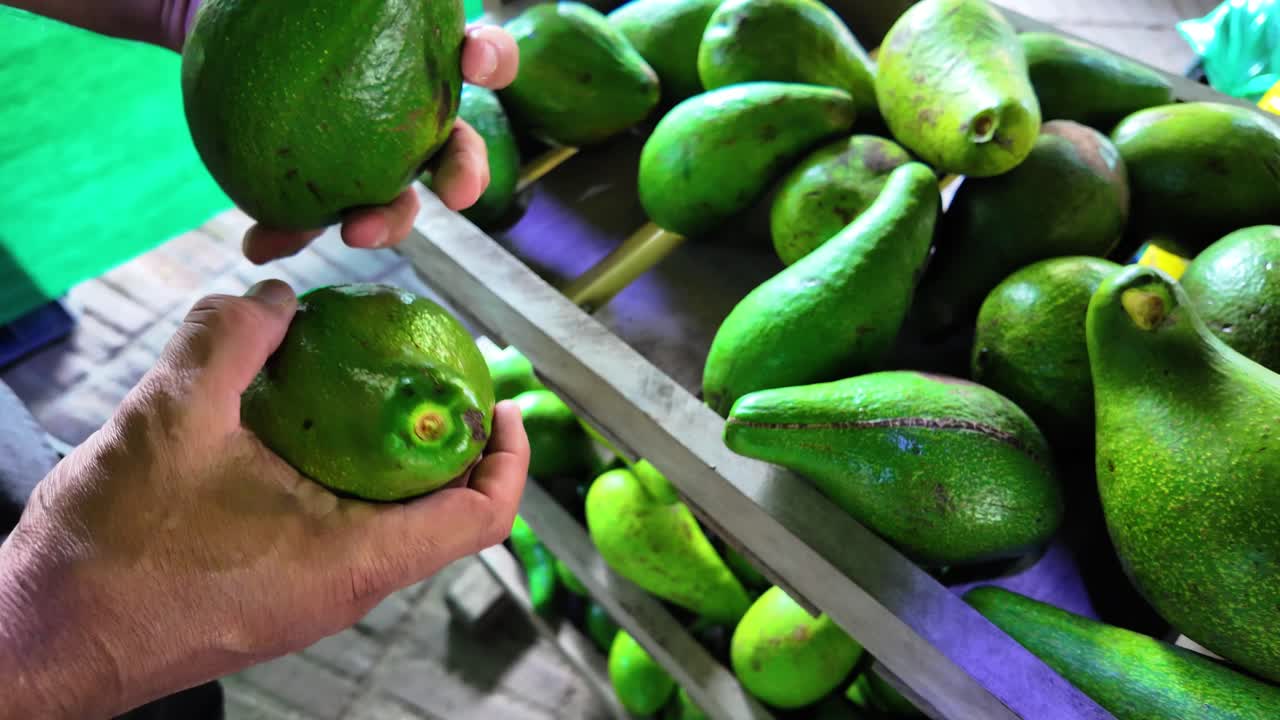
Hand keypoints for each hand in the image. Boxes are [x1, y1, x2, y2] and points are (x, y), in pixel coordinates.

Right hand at [0, 280, 528, 718]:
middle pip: (441, 516)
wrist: (41, 640)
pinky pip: (336, 529)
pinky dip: (339, 475)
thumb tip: (278, 294)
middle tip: (434, 375)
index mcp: (355, 560)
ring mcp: (312, 597)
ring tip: (370, 389)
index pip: (479, 518)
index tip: (505, 404)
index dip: (509, 459)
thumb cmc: (110, 552)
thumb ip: (232, 339)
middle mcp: (348, 588)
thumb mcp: (171, 418)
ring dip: (390, 459)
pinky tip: (298, 427)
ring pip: (385, 522)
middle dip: (450, 445)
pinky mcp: (275, 593)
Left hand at [242, 24, 520, 263]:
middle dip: (467, 175)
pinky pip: (307, 220)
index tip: (474, 64)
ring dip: (385, 225)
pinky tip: (258, 245)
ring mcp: (370, 164)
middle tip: (459, 197)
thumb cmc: (282, 5)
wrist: (226, 38)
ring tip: (353, 233)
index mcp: (427, 65)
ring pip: (396, 204)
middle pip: (457, 154)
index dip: (490, 59)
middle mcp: (413, 124)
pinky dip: (285, 234)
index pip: (481, 57)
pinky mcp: (318, 193)